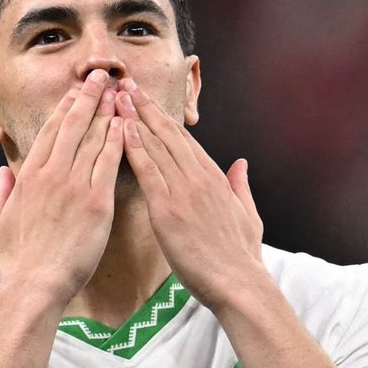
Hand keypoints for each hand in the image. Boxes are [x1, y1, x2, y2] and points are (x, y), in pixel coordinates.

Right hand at [0, 70, 124, 303]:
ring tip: (119, 92)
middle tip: (101, 76)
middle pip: (73, 125)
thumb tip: (4, 173)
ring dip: (107, 112)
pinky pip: (110, 163)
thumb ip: (0, 195)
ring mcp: (74, 185)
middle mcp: (51, 174)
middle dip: (88, 96)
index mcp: (28, 177)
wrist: (35, 285)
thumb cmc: (16, 262)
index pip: (50, 132)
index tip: (76, 91)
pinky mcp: (96, 202)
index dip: (65, 108)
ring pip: (94, 138)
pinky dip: (119, 140)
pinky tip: (127, 124)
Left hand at [116, 79, 263, 307]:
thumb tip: (241, 165)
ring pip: (156, 145)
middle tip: (128, 85)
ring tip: (119, 96)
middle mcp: (199, 178)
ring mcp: (184, 191)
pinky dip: (134, 148)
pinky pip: (148, 171)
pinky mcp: (168, 209)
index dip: (165, 119)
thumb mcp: (248, 216)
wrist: (238, 283)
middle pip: (169, 134)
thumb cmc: (241, 257)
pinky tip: (121, 129)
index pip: (186, 141)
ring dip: (135, 119)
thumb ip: (240, 187)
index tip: (150, 102)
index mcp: (216, 179)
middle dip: (147, 108)